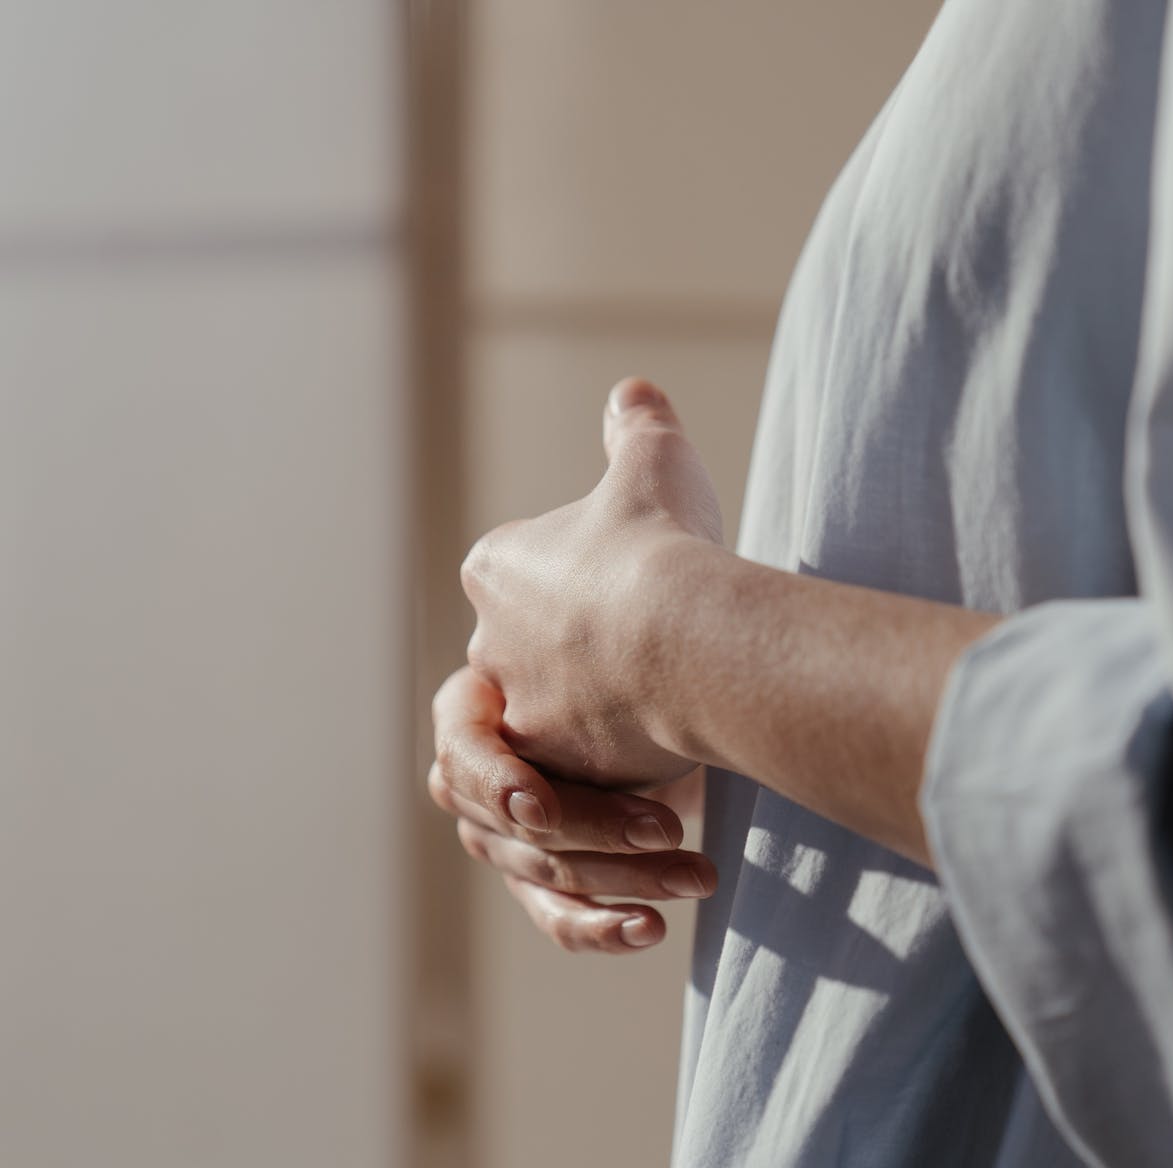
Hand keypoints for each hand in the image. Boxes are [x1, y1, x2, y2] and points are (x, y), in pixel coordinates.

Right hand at [428, 665, 717, 953]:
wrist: (647, 699)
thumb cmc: (615, 660)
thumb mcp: (600, 655)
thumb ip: (584, 669)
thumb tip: (596, 666)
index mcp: (466, 713)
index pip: (464, 758)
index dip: (499, 788)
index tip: (542, 811)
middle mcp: (469, 784)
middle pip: (524, 827)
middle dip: (602, 832)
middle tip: (669, 831)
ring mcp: (499, 839)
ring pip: (553, 875)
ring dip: (631, 879)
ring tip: (697, 876)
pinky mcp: (536, 882)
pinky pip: (561, 918)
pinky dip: (607, 927)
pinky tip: (650, 928)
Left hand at [459, 377, 723, 790]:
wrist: (686, 637)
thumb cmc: (665, 543)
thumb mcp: (656, 462)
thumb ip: (638, 426)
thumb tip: (633, 392)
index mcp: (495, 566)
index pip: (526, 575)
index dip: (587, 579)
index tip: (633, 582)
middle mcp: (486, 641)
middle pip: (535, 650)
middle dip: (586, 652)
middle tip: (653, 648)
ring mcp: (516, 709)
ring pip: (557, 714)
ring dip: (601, 710)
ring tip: (662, 702)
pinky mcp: (548, 768)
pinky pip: (579, 770)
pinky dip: (615, 760)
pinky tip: (664, 743)